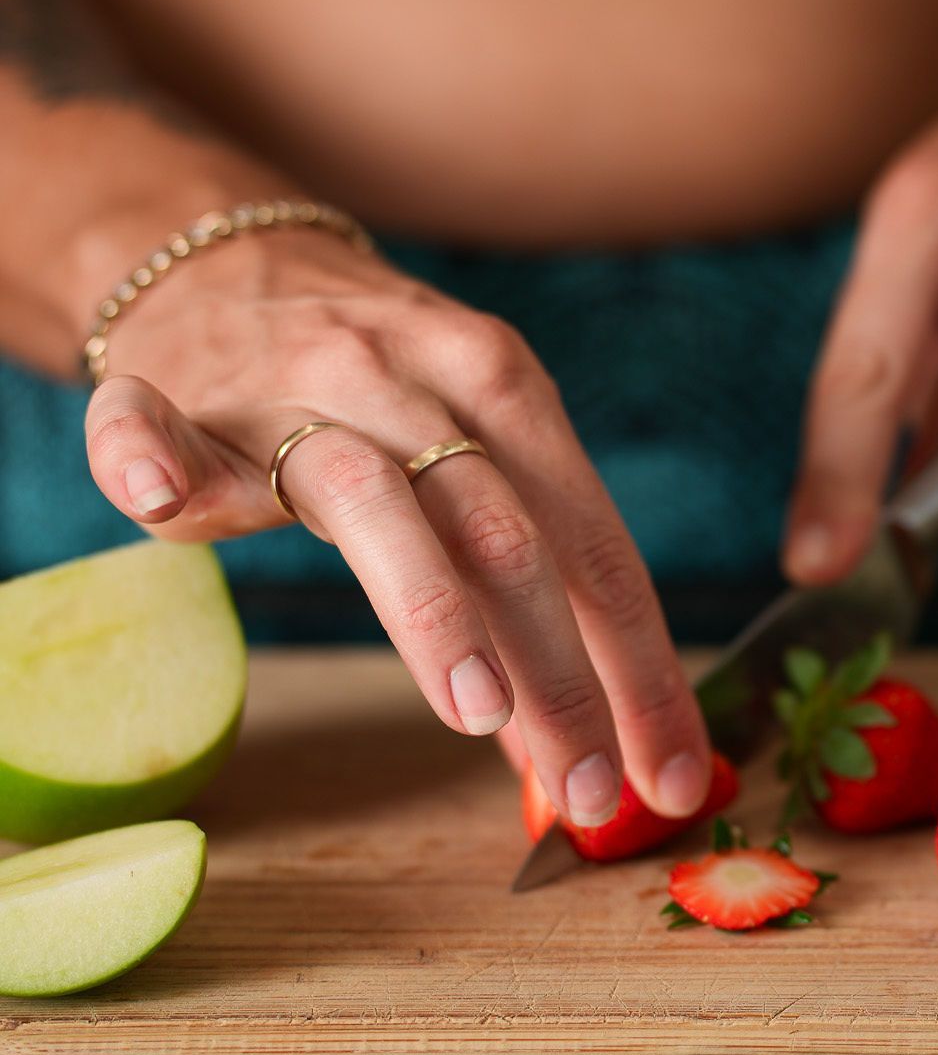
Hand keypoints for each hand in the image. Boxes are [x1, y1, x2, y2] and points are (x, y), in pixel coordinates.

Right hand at [84, 231, 710, 826]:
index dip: (641, 666)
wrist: (226, 264)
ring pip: (369, 497)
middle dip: (560, 673)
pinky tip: (153, 498)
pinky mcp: (175, 402)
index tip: (672, 773)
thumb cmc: (371, 391)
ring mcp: (290, 390)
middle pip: (505, 535)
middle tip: (591, 790)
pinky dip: (148, 454)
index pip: (593, 546)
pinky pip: (153, 426)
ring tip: (474, 707)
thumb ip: (521, 583)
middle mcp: (411, 383)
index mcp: (504, 393)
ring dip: (430, 604)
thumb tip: (580, 743)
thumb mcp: (470, 452)